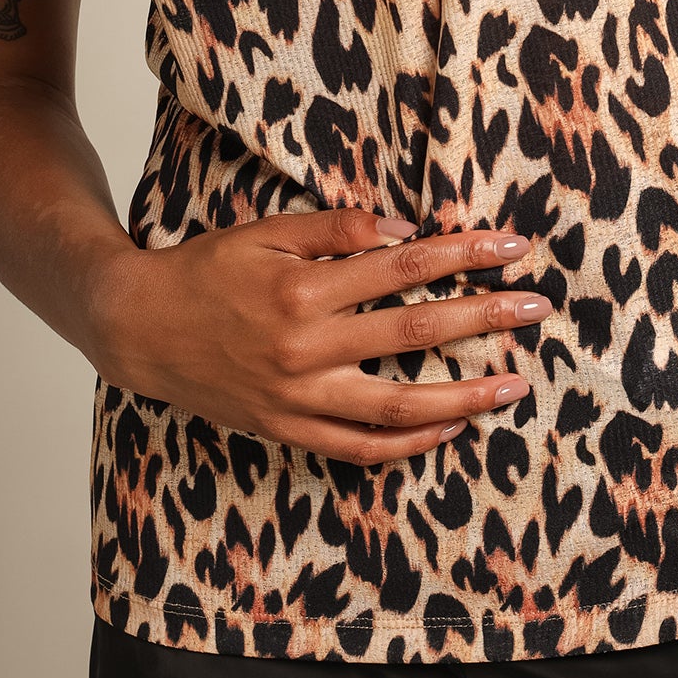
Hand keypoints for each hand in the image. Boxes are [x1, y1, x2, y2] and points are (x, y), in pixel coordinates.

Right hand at [91, 207, 547, 462]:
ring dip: (464, 395)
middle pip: (417, 331)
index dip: (463, 253)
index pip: (404, 266)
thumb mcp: (266, 229)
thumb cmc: (207, 269)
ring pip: (399, 404)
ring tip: (513, 386)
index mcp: (304, 287)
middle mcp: (308, 346)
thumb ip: (338, 230)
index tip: (511, 245)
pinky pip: (361, 447)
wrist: (140, 328)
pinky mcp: (289, 430)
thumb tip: (407, 231)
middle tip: (537, 307)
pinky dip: (409, 442)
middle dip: (485, 316)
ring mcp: (300, 396)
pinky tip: (447, 428)